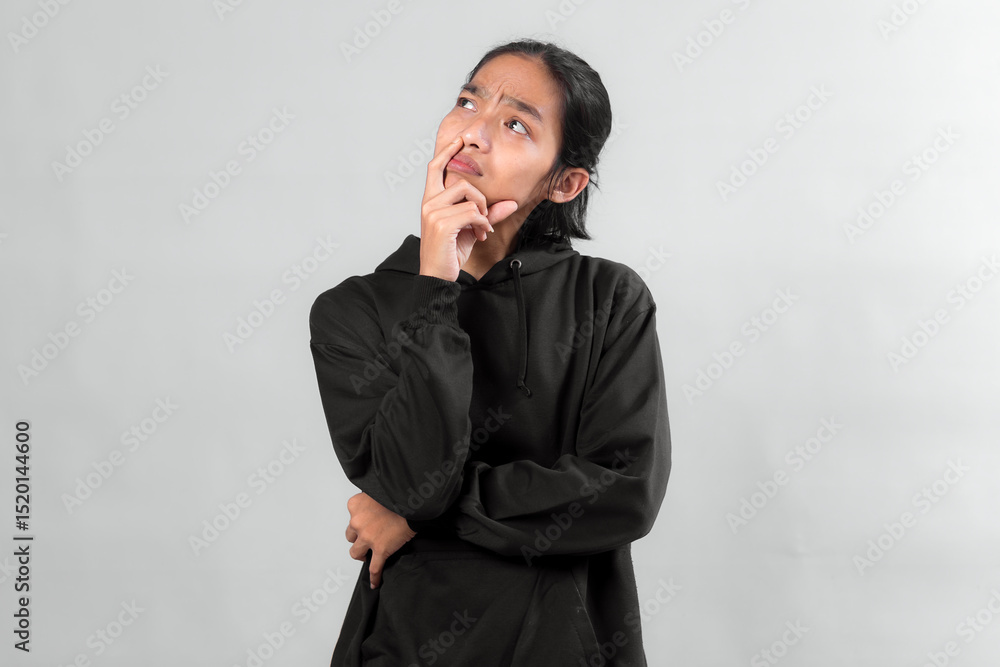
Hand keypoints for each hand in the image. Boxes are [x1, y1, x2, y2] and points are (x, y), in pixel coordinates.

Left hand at [345, 491, 416, 588]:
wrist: (413, 502)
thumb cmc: (399, 495)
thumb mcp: (378, 491)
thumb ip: (370, 501)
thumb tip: (373, 508)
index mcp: (355, 505)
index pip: (351, 518)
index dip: (360, 523)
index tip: (367, 524)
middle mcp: (357, 521)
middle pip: (351, 536)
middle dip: (359, 538)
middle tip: (369, 537)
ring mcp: (368, 537)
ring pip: (356, 553)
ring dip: (362, 554)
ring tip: (370, 554)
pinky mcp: (380, 549)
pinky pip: (374, 568)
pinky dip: (374, 576)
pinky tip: (375, 581)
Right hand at [419, 136, 517, 280]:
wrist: (438, 276)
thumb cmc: (450, 252)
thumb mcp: (470, 229)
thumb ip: (488, 214)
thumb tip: (511, 203)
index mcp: (431, 200)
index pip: (435, 168)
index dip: (447, 151)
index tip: (459, 140)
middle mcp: (428, 203)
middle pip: (461, 181)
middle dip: (480, 198)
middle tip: (484, 217)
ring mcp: (433, 212)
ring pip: (468, 196)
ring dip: (482, 213)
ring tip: (482, 229)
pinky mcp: (441, 224)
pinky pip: (472, 212)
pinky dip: (482, 224)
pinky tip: (481, 235)